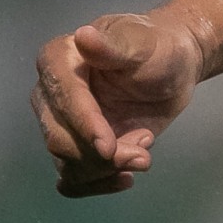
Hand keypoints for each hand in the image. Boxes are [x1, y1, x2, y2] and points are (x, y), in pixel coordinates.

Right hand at [30, 12, 202, 196]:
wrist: (172, 66)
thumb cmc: (156, 47)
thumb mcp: (141, 44)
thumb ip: (112, 47)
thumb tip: (83, 37)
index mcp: (59, 59)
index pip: (63, 99)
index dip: (85, 124)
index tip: (109, 146)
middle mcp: (50, 94)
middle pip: (60, 139)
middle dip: (102, 154)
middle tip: (144, 149)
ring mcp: (61, 124)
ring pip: (68, 163)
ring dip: (108, 168)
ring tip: (144, 152)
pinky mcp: (76, 147)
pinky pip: (73, 179)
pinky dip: (98, 185)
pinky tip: (125, 177)